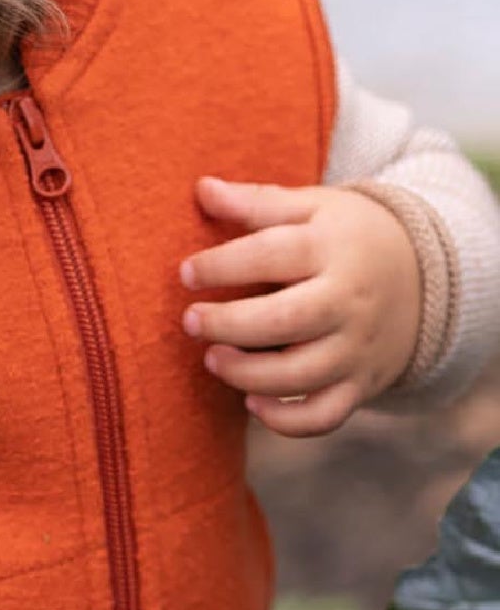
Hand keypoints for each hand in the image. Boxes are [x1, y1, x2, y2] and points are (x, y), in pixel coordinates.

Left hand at [179, 178, 421, 438]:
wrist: (424, 275)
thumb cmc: (349, 237)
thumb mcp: (313, 207)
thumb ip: (258, 202)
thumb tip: (202, 188)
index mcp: (333, 248)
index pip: (273, 254)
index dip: (223, 265)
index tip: (186, 273)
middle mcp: (349, 301)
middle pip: (287, 321)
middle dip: (230, 325)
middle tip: (191, 322)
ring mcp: (357, 347)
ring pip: (302, 376)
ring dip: (248, 375)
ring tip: (212, 360)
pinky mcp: (360, 384)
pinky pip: (324, 416)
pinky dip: (286, 421)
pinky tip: (251, 401)